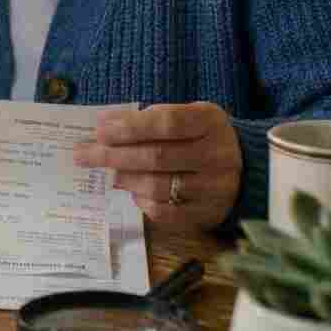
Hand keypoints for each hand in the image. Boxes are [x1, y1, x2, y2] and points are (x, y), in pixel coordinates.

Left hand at [74, 102, 242, 230]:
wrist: (246, 167)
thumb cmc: (201, 136)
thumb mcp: (187, 116)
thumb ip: (152, 118)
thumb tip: (105, 126)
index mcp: (210, 121)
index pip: (166, 123)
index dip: (130, 127)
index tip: (100, 130)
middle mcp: (217, 154)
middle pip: (157, 156)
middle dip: (114, 155)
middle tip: (84, 154)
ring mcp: (216, 187)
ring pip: (159, 186)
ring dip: (126, 179)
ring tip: (110, 173)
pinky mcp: (209, 213)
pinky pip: (167, 212)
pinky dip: (144, 201)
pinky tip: (134, 191)